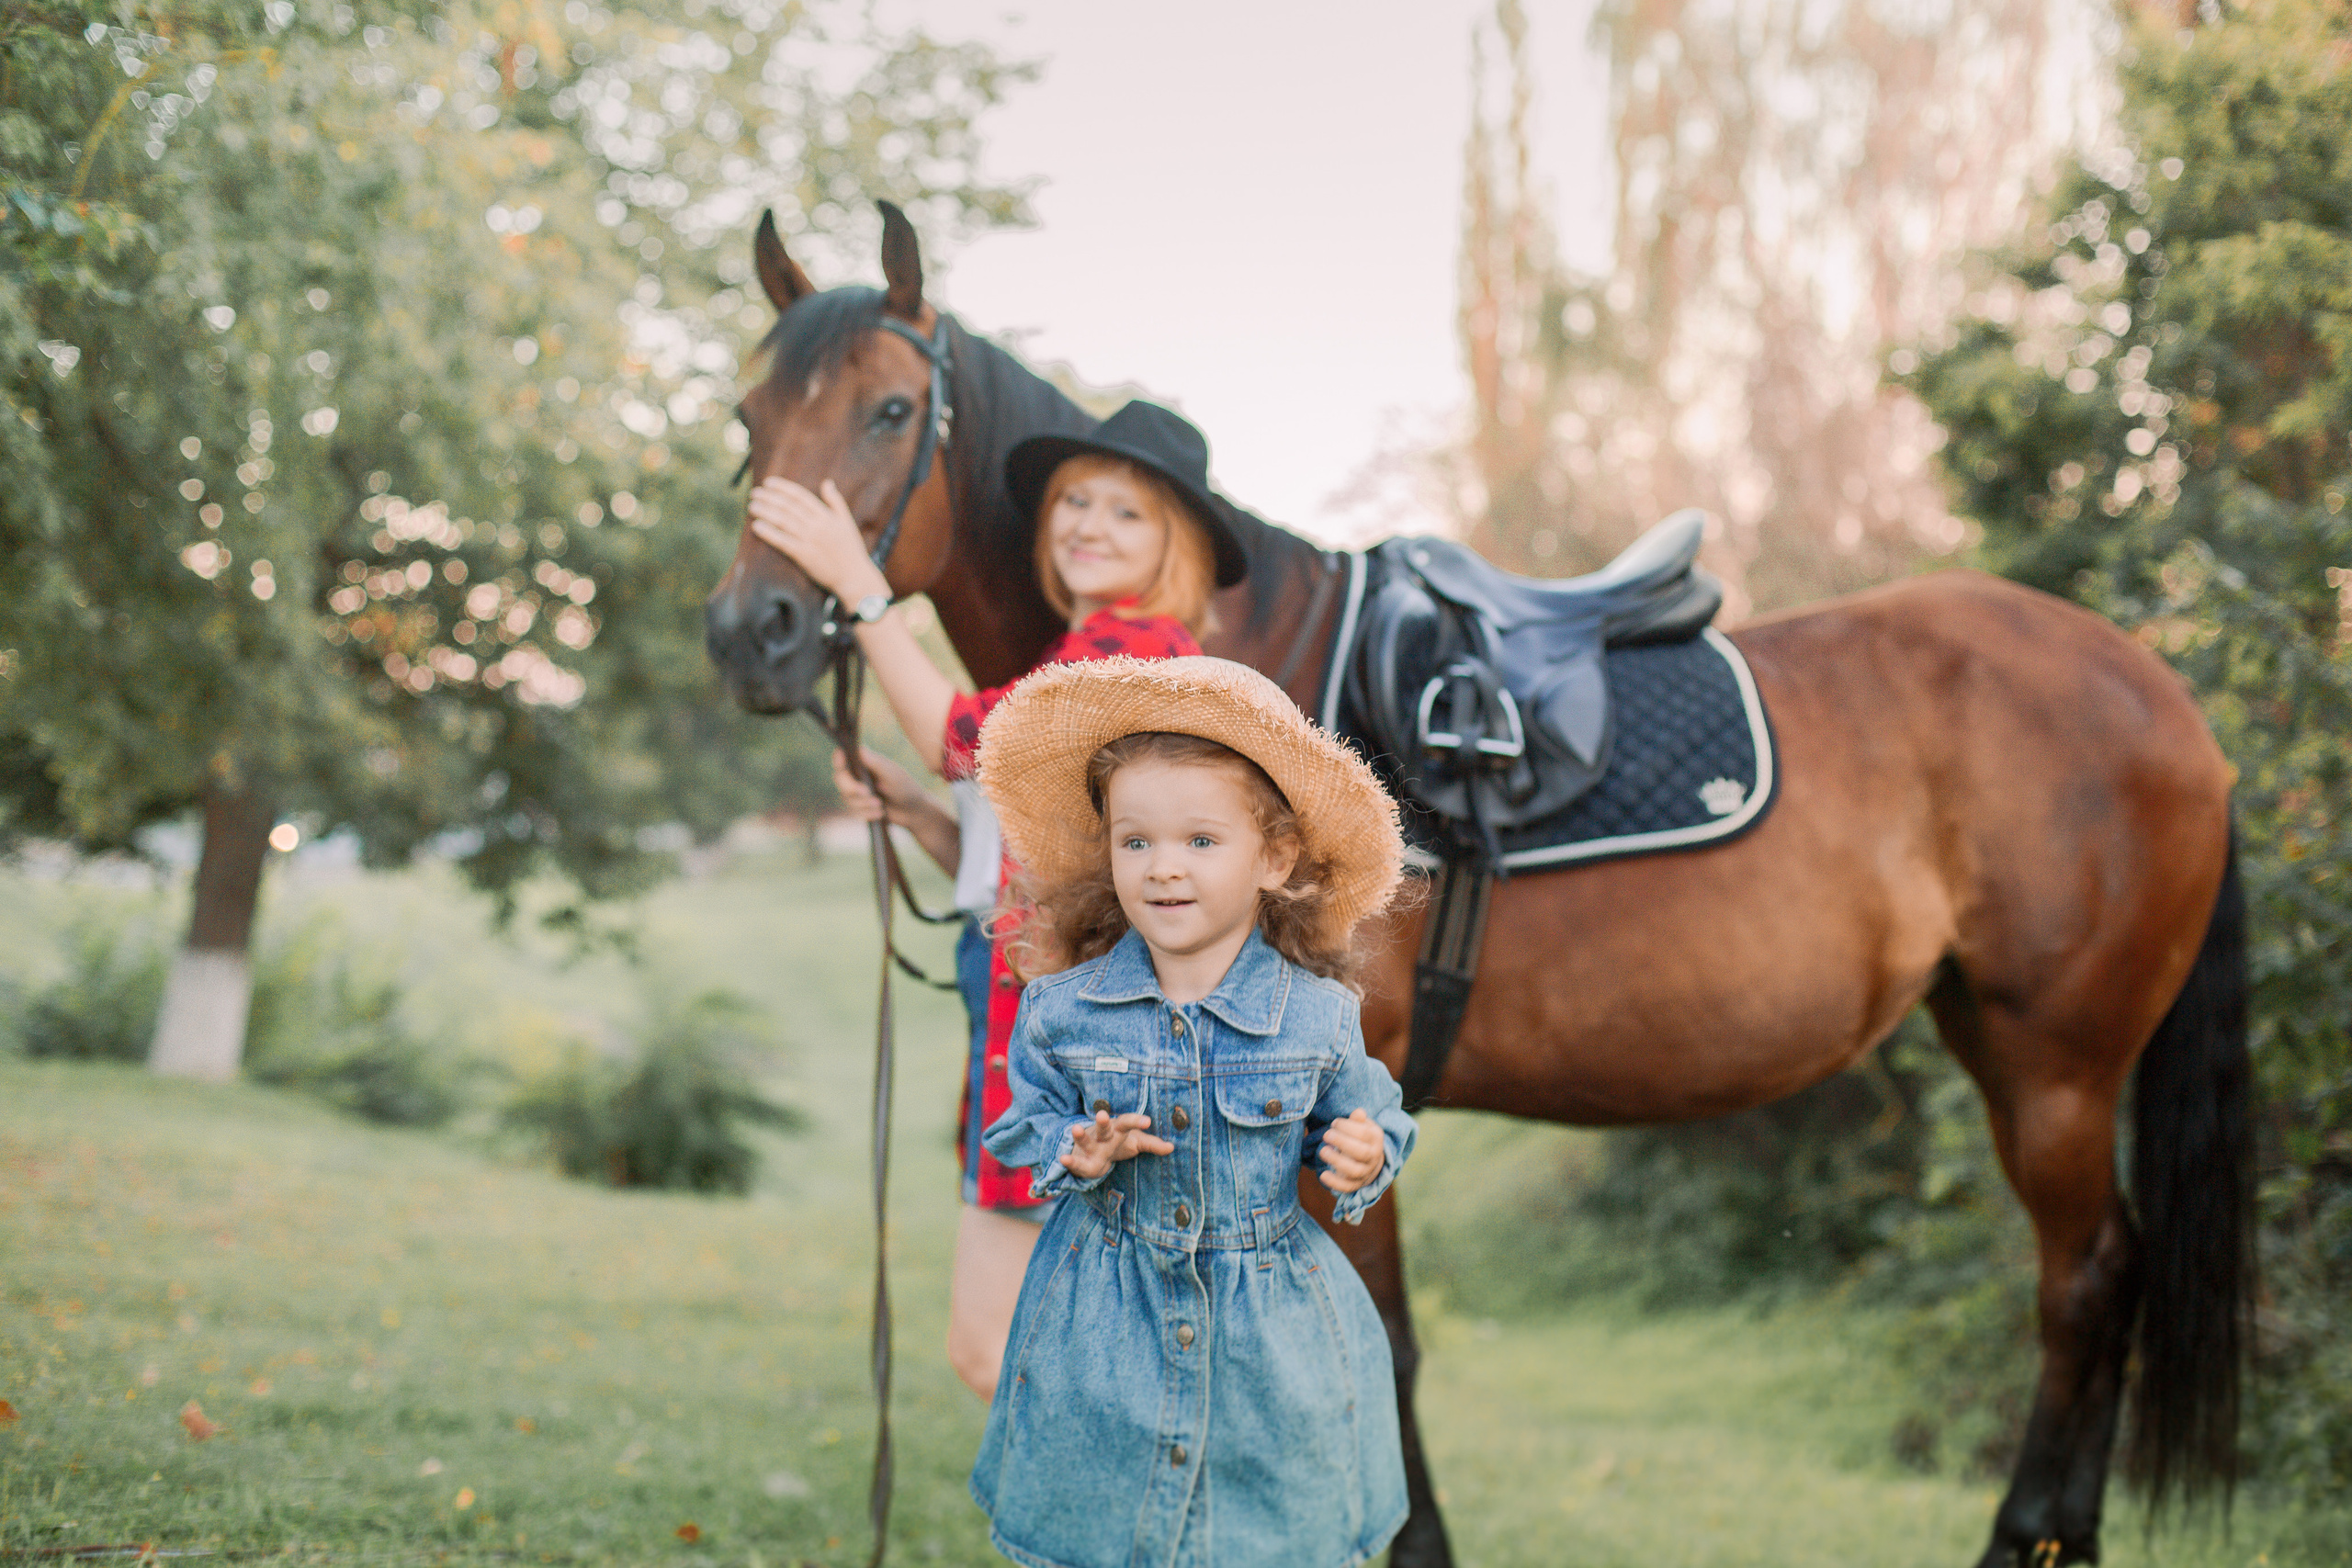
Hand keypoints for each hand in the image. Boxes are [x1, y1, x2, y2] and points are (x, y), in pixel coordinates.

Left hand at [747, 476, 887, 602]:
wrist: (854, 577)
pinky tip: (757, 526)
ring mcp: (810, 540)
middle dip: (770, 498)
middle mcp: (817, 525)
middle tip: (754, 492)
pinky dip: (769, 533)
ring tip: (752, 506)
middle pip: (789, 507)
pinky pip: (783, 542)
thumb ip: (836, 501)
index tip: (769, 482)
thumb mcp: (847, 522)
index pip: (801, 496)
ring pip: (784, 521)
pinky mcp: (804, 556)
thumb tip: (827, 482)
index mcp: (827, 516)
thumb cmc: (851, 550)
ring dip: (766, 512)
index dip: (783, 487)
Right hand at [831, 746, 925, 823]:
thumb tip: (859, 749)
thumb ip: (876, 764)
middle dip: (852, 788)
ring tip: (880, 805)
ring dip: (863, 803)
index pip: (844, 757)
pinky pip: (854, 812)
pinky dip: (867, 814)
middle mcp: (858, 775)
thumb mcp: (893, 775)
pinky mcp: (860, 807)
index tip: (841, 761)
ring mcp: (857, 792)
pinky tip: (880, 813)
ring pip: (847, 798)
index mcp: (865, 763)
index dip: (838, 759)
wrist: (913, 811)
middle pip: (840, 779)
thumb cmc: (905, 787)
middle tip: (866, 792)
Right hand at [1060, 1109, 1173, 1180]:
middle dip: (1102, 1122)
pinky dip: (1069, 1161)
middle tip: (1102, 1115)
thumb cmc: (1117, 1143)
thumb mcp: (1136, 1142)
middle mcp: (1102, 1135)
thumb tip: (1172, 1147)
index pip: (1128, 1122)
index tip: (1147, 1121)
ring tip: (1075, 1129)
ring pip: (1085, 1140)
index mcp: (1118, 1129)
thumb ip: (1152, 1144)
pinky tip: (1063, 1159)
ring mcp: (1089, 1146)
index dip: (1137, 1121)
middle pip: (1103, 1127)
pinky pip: (1075, 1162)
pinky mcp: (1080, 1160)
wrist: (1092, 1151)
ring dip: (1080, 1135)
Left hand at [1317, 1109, 1385, 1193]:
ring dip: (1337, 1161)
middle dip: (1342, 1143)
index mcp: (1376, 1139)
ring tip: (1323, 1151)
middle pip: (1361, 1153)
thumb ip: (1358, 1120)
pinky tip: (1323, 1175)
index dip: (1347, 1127)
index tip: (1334, 1123)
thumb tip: (1358, 1113)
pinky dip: (1335, 1183)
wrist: (1370, 1160)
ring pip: (1354, 1171)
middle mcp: (1373, 1157)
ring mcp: (1365, 1172)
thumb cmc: (1361, 1137)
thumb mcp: (1362, 1125)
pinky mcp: (1356, 1184)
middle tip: (1326, 1135)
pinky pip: (1347, 1187)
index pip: (1364, 1134)